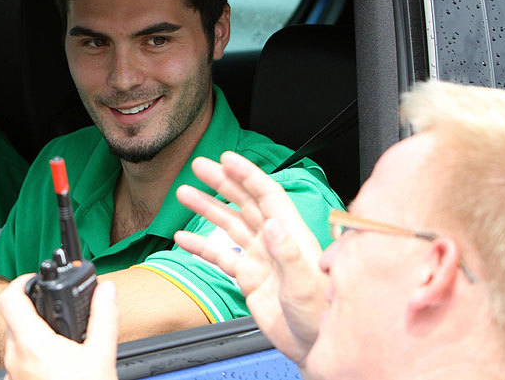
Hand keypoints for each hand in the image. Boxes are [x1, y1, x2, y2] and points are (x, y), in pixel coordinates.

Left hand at [0, 274, 118, 379]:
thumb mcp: (101, 356)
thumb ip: (103, 317)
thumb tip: (106, 291)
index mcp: (32, 344)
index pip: (9, 298)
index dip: (21, 281)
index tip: (35, 279)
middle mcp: (15, 359)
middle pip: (14, 319)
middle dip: (35, 310)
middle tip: (56, 310)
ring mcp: (13, 376)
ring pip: (16, 343)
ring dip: (35, 335)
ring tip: (61, 341)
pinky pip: (19, 363)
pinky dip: (34, 356)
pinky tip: (56, 365)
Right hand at [173, 151, 328, 366]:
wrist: (312, 346)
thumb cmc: (320, 315)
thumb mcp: (306, 285)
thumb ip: (289, 255)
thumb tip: (273, 226)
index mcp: (292, 235)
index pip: (267, 195)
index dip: (247, 174)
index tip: (227, 158)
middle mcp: (274, 241)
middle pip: (244, 202)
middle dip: (222, 182)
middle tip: (199, 166)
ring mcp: (260, 257)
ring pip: (230, 224)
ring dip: (207, 208)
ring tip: (184, 194)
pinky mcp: (248, 277)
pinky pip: (221, 256)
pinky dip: (202, 246)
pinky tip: (184, 238)